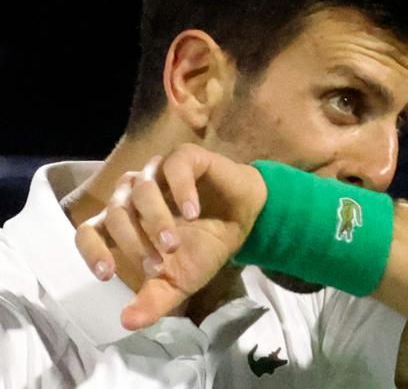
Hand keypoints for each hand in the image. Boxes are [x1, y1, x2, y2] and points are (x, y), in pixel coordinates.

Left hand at [75, 143, 266, 329]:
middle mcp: (135, 194)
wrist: (245, 221)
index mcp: (125, 221)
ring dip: (154, 219)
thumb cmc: (205, 247)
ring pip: (140, 187)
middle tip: (157, 265)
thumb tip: (126, 323)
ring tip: (174, 244)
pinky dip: (180, 190)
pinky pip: (173, 166)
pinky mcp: (186, 158)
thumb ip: (154, 300)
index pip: (89, 230)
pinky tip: (192, 212)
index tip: (107, 274)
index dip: (91, 251)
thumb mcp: (180, 282)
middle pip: (115, 212)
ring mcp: (159, 172)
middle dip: (133, 242)